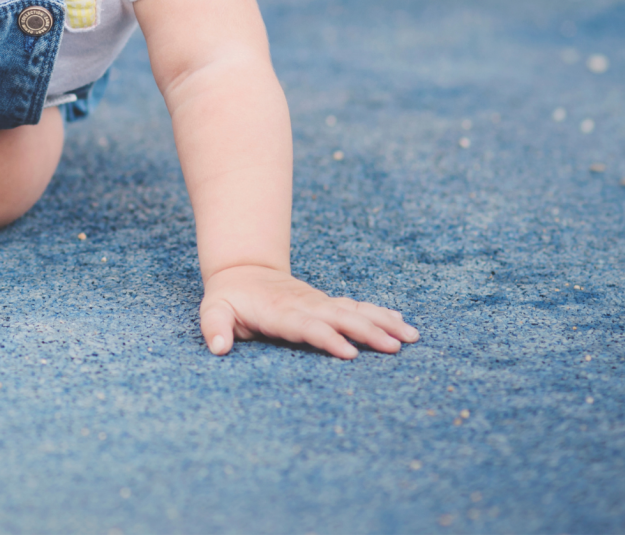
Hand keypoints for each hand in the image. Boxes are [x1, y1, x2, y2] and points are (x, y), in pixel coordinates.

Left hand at [199, 264, 419, 358]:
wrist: (243, 271)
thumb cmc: (228, 298)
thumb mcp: (214, 309)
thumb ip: (215, 327)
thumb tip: (217, 347)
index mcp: (279, 313)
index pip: (306, 326)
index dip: (327, 338)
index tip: (350, 353)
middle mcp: (304, 306)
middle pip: (339, 318)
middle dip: (367, 332)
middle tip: (394, 347)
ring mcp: (318, 304)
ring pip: (354, 311)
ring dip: (382, 322)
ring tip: (411, 336)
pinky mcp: (326, 304)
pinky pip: (356, 308)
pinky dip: (380, 314)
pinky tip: (403, 324)